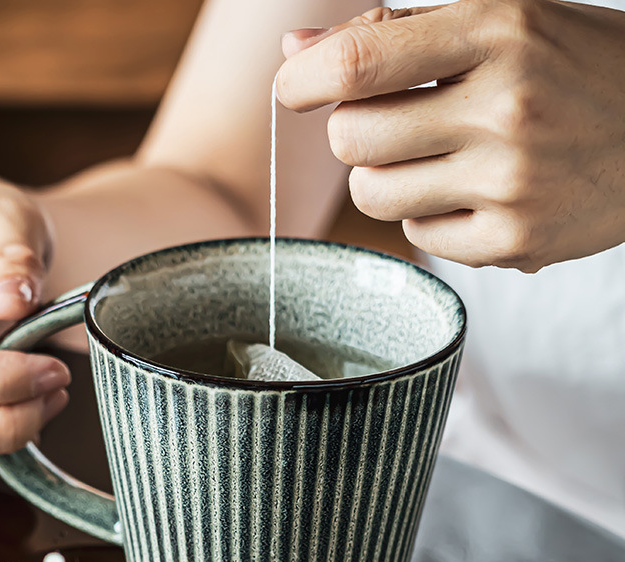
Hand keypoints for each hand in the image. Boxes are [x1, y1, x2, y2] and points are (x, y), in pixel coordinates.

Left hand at [277, 0, 624, 270]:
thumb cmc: (569, 67)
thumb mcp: (498, 21)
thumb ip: (394, 35)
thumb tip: (296, 51)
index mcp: (498, 32)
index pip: (362, 62)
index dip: (303, 78)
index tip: (292, 86)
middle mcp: (504, 109)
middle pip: (351, 139)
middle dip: (352, 131)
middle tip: (388, 121)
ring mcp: (510, 183)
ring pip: (373, 194)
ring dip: (382, 176)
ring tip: (432, 157)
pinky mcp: (514, 240)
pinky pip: (418, 234)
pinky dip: (428, 214)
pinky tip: (470, 192)